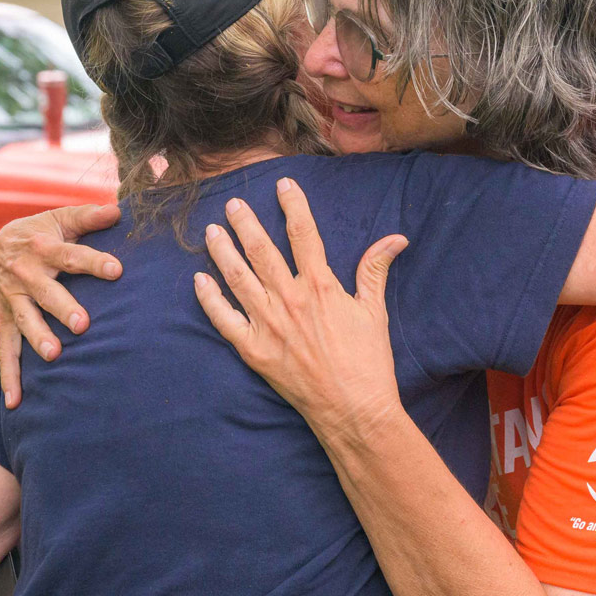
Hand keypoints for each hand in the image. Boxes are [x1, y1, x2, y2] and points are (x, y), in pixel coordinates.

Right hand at [0, 203, 121, 406]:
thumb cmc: (41, 232)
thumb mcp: (61, 218)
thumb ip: (89, 216)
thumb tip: (119, 209)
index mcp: (44, 248)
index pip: (72, 255)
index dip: (93, 262)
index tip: (116, 271)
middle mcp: (26, 274)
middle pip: (47, 292)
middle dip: (63, 308)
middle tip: (82, 324)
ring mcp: (13, 299)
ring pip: (25, 320)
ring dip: (38, 338)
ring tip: (54, 355)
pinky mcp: (4, 319)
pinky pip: (6, 349)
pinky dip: (9, 376)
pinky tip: (16, 402)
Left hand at [193, 177, 409, 435]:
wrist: (354, 410)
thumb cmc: (369, 362)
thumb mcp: (375, 311)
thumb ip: (375, 270)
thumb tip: (395, 239)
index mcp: (321, 287)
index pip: (304, 233)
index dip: (293, 205)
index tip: (283, 185)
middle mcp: (290, 300)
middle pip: (262, 250)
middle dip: (246, 223)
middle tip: (233, 203)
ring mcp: (269, 325)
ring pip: (238, 278)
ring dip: (223, 251)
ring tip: (212, 231)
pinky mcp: (254, 351)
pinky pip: (225, 319)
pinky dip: (210, 298)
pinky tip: (200, 280)